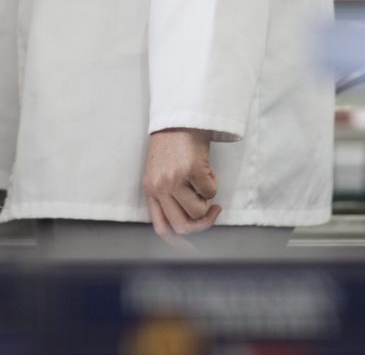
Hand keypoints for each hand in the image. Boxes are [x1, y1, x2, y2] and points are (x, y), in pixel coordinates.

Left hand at [143, 128, 219, 245]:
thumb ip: (169, 195)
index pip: (162, 227)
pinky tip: (206, 167)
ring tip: (203, 179)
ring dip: (208, 199)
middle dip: (203, 223)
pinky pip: (211, 191)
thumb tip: (193, 218)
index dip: (179, 243)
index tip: (193, 248)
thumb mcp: (161, 172)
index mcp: (150, 190)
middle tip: (213, 211)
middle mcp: (160, 188)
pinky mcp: (191, 170)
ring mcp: (174, 180)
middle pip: (183, 225)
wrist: (179, 116)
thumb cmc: (172, 143)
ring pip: (199, 211)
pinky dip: (214, 182)